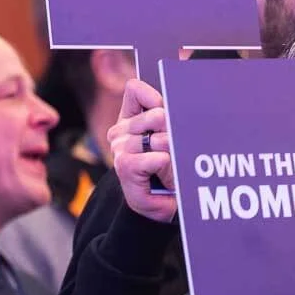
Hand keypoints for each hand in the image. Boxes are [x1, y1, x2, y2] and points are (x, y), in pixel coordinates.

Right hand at [108, 79, 177, 222]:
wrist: (160, 205)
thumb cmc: (167, 170)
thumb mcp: (167, 137)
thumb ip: (165, 115)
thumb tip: (170, 105)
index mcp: (129, 119)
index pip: (136, 89)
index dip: (156, 98)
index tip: (167, 114)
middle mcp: (120, 131)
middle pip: (158, 114)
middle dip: (173, 133)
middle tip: (172, 152)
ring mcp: (120, 148)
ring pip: (161, 138)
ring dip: (173, 154)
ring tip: (168, 167)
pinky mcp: (125, 166)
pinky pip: (158, 157)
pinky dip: (167, 167)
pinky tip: (162, 175)